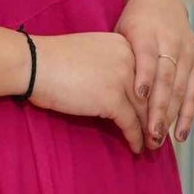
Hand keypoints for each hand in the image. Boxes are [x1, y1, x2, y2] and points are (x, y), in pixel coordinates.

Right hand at [27, 32, 146, 154]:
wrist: (33, 62)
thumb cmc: (52, 60)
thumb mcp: (91, 54)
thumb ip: (109, 66)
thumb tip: (115, 87)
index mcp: (125, 46)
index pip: (147, 75)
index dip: (154, 97)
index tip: (157, 111)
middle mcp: (130, 59)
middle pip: (151, 93)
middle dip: (156, 116)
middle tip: (160, 133)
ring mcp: (123, 79)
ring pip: (145, 111)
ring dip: (150, 132)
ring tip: (153, 145)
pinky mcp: (112, 100)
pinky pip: (131, 124)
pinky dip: (136, 139)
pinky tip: (137, 148)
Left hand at [114, 0, 193, 147]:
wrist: (161, 4)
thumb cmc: (132, 27)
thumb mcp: (120, 34)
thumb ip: (116, 58)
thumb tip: (97, 88)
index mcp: (147, 33)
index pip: (147, 57)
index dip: (144, 76)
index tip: (138, 96)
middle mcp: (171, 42)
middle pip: (166, 78)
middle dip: (159, 109)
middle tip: (149, 135)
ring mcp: (187, 53)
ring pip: (181, 89)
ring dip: (171, 117)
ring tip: (158, 139)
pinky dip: (187, 115)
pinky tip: (179, 135)